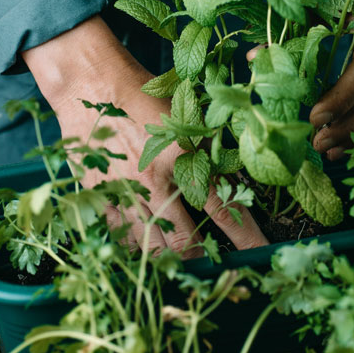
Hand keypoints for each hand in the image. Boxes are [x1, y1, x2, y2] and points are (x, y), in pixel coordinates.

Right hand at [22, 16, 267, 255]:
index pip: (224, 208)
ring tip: (175, 262)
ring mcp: (125, 194)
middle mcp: (156, 184)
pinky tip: (140, 249)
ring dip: (166, 258)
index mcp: (184, 161)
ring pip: (151, 246)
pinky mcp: (99, 197)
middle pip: (185, 240)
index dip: (246, 236)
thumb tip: (230, 174)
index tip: (260, 253)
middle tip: (209, 265)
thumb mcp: (185, 117)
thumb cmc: (143, 96)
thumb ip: (206, 149)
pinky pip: (119, 237)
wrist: (93, 87)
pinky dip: (133, 247)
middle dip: (201, 258)